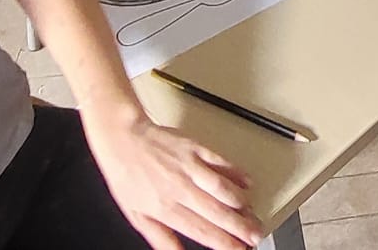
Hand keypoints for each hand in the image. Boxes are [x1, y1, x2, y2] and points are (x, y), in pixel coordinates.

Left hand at [85, 112, 258, 249]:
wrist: (121, 138)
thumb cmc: (127, 175)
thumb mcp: (136, 215)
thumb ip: (160, 238)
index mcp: (165, 208)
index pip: (202, 231)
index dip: (224, 243)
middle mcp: (179, 188)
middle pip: (217, 213)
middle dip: (241, 227)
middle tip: (256, 236)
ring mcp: (188, 167)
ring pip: (222, 189)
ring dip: (241, 204)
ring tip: (254, 215)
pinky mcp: (194, 148)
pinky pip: (220, 162)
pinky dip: (236, 173)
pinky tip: (247, 182)